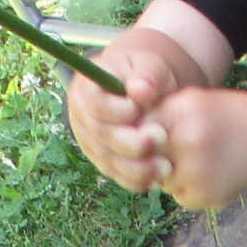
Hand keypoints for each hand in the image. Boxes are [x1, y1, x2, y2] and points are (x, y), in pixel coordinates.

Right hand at [68, 39, 177, 191]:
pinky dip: (135, 180)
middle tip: (161, 138)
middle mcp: (81, 117)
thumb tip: (140, 91)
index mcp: (87, 88)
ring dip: (137, 168)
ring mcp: (89, 141)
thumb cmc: (144, 76)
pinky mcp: (100, 160)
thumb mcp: (149, 66)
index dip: (119, 110)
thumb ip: (147, 75)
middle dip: (132, 142)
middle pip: (101, 135)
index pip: (96, 104)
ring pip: (108, 160)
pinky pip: (114, 174)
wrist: (142, 92)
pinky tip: (156, 178)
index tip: (141, 107)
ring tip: (165, 167)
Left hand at [150, 83, 246, 216]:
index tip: (152, 136)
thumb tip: (121, 139)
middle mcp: (189, 141)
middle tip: (172, 151)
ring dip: (171, 174)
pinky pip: (180, 195)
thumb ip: (158, 115)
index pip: (139, 130)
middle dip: (153, 156)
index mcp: (183, 113)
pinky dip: (189, 189)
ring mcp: (198, 172)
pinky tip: (210, 174)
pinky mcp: (206, 195)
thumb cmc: (223, 116)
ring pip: (161, 180)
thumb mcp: (191, 102)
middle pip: (146, 158)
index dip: (142, 135)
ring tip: (198, 161)